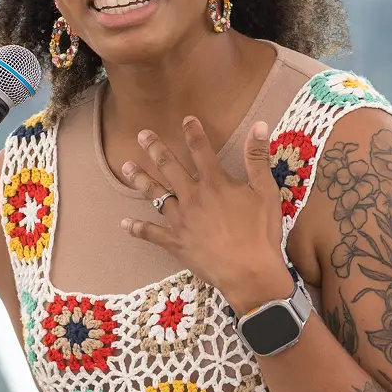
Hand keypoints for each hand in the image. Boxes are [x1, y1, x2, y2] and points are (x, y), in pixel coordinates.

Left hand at [120, 117, 291, 313]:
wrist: (248, 272)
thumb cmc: (261, 233)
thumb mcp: (266, 192)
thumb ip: (258, 158)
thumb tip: (259, 126)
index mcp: (214, 183)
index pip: (201, 150)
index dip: (193, 133)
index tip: (186, 119)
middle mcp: (192, 197)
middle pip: (169, 167)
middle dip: (155, 149)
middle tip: (142, 135)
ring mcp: (181, 220)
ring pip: (155, 195)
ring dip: (140, 180)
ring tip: (126, 167)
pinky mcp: (175, 242)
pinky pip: (152, 233)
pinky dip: (138, 228)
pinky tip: (125, 223)